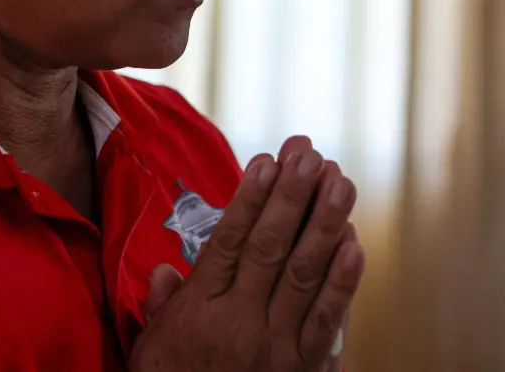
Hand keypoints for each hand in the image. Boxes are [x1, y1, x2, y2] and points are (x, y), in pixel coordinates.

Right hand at [130, 137, 363, 371]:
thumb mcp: (149, 349)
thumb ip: (162, 307)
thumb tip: (167, 272)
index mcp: (200, 311)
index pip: (230, 241)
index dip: (250, 197)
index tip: (266, 160)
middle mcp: (240, 323)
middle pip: (271, 247)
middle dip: (292, 196)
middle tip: (310, 155)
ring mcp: (277, 347)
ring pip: (304, 275)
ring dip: (325, 224)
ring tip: (339, 182)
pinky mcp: (305, 371)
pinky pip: (327, 321)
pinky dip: (343, 282)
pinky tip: (354, 244)